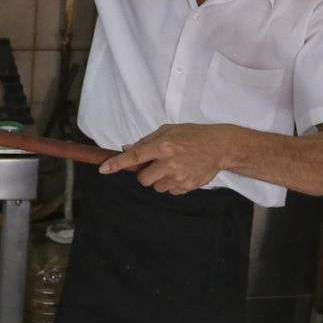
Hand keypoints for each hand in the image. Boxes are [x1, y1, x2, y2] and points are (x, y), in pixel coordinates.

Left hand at [99, 124, 226, 194]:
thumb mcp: (168, 130)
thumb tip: (126, 149)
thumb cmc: (192, 135)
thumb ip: (146, 141)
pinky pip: (169, 191)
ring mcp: (179, 177)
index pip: (135, 157)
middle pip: (142, 179)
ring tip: (174, 167)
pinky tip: (182, 173)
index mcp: (164, 145)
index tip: (103, 169)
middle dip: (145, 174)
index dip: (117, 164)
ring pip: (156, 187)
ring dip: (159, 179)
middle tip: (156, 164)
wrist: (219, 147)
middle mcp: (170, 162)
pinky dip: (172, 184)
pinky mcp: (187, 187)